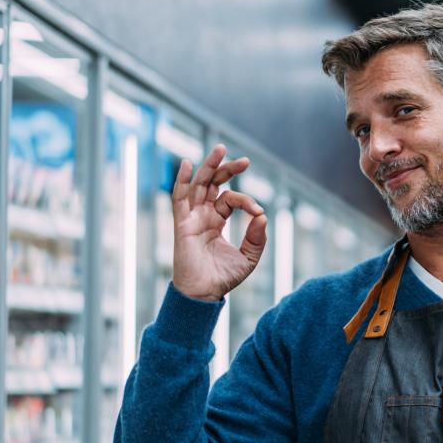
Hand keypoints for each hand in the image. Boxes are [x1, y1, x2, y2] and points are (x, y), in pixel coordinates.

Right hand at [171, 144, 267, 301]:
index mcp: (217, 221)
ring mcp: (191, 218)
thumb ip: (257, 237)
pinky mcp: (182, 224)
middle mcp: (203, 215)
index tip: (257, 211)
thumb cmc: (223, 278)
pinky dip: (182, 181)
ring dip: (209, 167)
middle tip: (245, 160)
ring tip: (221, 149)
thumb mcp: (248, 257)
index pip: (231, 199)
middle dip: (227, 169)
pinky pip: (179, 198)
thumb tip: (263, 215)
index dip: (246, 201)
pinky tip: (186, 164)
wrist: (205, 293)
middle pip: (213, 184)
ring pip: (199, 185)